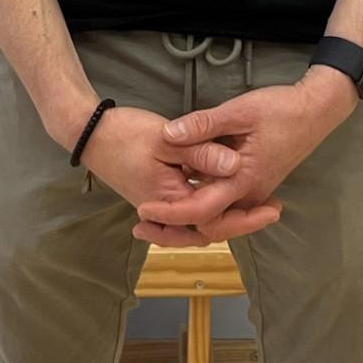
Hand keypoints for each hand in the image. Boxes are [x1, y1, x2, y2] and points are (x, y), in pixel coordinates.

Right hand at [76, 105, 281, 243]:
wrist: (89, 133)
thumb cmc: (125, 134)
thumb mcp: (166, 139)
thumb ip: (202, 152)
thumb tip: (236, 165)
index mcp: (171, 200)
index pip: (215, 220)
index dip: (247, 218)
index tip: (274, 208)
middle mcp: (165, 211)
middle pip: (209, 228)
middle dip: (241, 222)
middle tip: (272, 210)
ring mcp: (159, 205)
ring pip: (198, 223)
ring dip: (225, 216)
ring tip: (253, 207)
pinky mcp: (156, 195)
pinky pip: (187, 211)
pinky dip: (206, 208)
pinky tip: (221, 195)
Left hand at [133, 70, 358, 247]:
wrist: (316, 111)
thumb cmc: (281, 109)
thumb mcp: (240, 110)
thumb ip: (204, 124)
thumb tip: (168, 134)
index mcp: (243, 180)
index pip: (201, 210)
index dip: (170, 213)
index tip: (144, 209)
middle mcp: (248, 194)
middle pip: (208, 227)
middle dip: (174, 231)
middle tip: (142, 226)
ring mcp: (253, 192)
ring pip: (217, 220)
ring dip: (188, 222)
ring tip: (155, 219)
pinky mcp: (254, 185)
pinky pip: (225, 207)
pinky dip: (203, 209)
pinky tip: (184, 197)